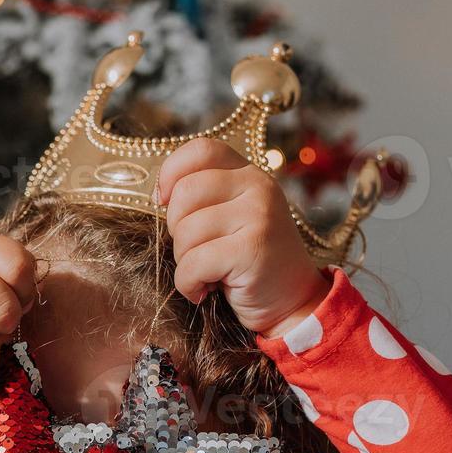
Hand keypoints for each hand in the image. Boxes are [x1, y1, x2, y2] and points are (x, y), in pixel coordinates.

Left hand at [157, 137, 329, 337]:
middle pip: (185, 193)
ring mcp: (258, 215)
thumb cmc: (248, 263)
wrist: (291, 303)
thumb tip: (160, 195)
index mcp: (248, 174)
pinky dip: (189, 284)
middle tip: (194, 253)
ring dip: (184, 262)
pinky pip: (194, 263)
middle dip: (176, 230)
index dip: (171, 173)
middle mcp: (257, 186)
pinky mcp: (253, 249)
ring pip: (186, 231)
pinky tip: (204, 291)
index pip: (201, 150)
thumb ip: (204, 198)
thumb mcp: (231, 218)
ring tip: (206, 274)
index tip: (164, 202)